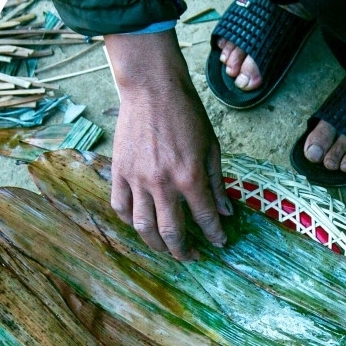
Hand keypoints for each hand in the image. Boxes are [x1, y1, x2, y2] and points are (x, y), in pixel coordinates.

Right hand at [105, 30, 231, 259]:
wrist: (152, 89)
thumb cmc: (186, 114)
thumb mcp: (211, 147)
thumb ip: (217, 183)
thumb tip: (225, 212)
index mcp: (190, 177)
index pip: (205, 219)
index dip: (215, 235)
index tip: (219, 243)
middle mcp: (162, 184)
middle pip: (171, 233)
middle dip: (183, 251)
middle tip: (191, 256)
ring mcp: (137, 180)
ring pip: (143, 227)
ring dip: (156, 245)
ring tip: (166, 248)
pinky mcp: (119, 172)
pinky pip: (121, 207)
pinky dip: (130, 221)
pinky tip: (141, 224)